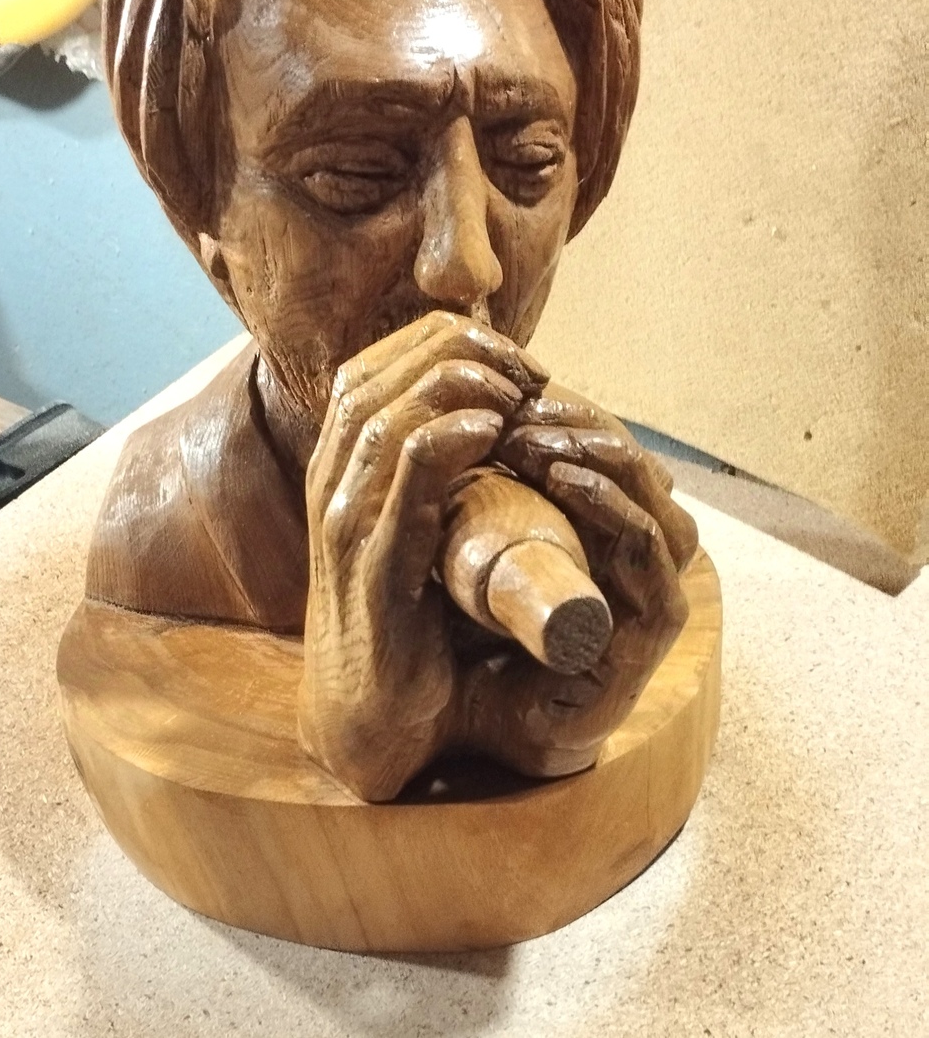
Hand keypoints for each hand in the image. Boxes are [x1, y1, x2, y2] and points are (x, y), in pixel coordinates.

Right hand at [298, 310, 545, 800]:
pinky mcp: (375, 575)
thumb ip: (429, 472)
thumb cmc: (405, 618)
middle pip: (378, 375)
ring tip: (519, 393)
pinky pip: (401, 482)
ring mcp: (346, 529)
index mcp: (339, 470)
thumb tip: (490, 410)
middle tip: (526, 370)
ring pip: (385, 416)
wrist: (369, 719)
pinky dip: (448, 440)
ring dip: (459, 386)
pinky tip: (493, 431)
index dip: (440, 341)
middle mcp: (331, 487)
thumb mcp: (412, 527)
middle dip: (457, 352)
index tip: (511, 358)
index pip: (373, 364)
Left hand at [453, 389, 696, 776]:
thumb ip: (472, 469)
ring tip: (527, 432)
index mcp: (600, 521)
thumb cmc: (455, 620)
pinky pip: (647, 547)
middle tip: (517, 400)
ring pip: (648, 491)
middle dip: (576, 419)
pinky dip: (609, 503)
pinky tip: (561, 476)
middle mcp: (636, 548)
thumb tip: (443, 389)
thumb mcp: (461, 526)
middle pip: (630, 457)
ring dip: (591, 451)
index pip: (601, 441)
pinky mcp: (652, 627)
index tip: (502, 381)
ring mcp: (651, 585)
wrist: (451, 714)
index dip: (561, 404)